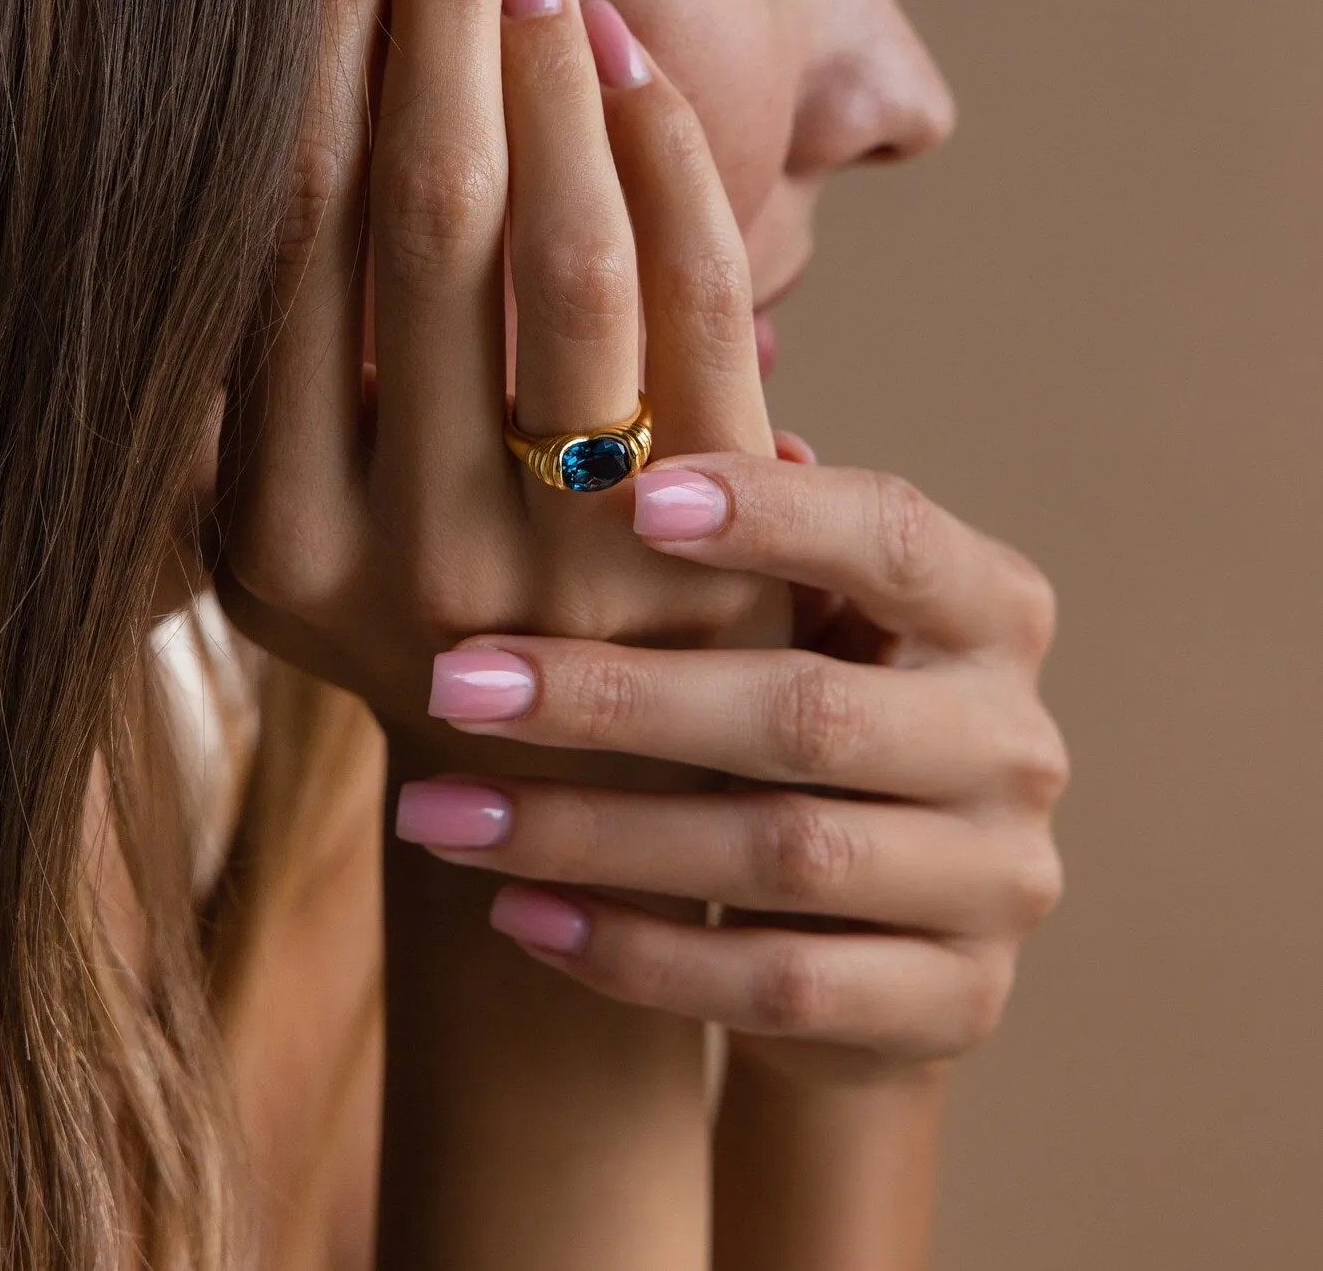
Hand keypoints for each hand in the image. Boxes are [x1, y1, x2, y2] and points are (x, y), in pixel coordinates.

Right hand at [214, 0, 790, 747]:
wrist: (588, 794)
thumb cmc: (434, 631)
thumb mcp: (302, 546)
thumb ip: (264, 394)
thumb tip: (272, 127)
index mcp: (277, 545)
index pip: (288, 246)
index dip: (311, 54)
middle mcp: (412, 557)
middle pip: (419, 219)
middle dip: (429, 8)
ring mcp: (575, 563)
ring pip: (564, 253)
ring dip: (546, 66)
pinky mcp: (714, 545)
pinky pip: (700, 309)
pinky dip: (669, 159)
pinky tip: (625, 55)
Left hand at [395, 451, 1068, 1069]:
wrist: (894, 921)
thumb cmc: (810, 711)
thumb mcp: (802, 617)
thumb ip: (745, 536)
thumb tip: (639, 451)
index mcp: (990, 611)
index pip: (894, 539)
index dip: (775, 519)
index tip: (633, 502)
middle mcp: (1015, 742)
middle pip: (810, 715)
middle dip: (616, 698)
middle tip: (458, 683)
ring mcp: (998, 882)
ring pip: (781, 858)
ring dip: (592, 835)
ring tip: (438, 815)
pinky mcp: (955, 1003)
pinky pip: (779, 989)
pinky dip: (638, 954)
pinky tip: (521, 915)